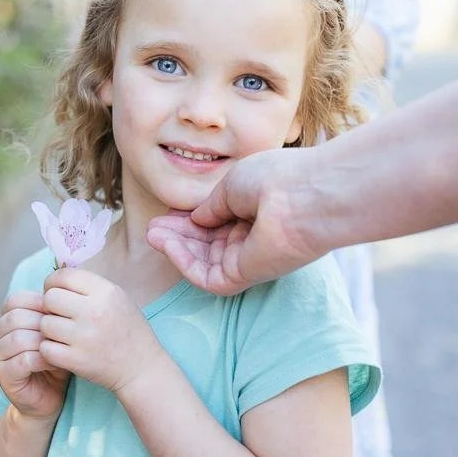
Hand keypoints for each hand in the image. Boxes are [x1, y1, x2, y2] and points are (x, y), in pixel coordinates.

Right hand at [0, 291, 70, 421]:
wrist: (49, 397)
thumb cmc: (55, 358)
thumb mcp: (55, 331)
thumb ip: (53, 313)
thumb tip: (66, 290)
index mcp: (4, 319)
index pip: (16, 299)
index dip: (41, 302)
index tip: (62, 312)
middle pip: (16, 317)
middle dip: (44, 322)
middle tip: (64, 332)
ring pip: (19, 338)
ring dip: (44, 341)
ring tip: (61, 347)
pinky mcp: (2, 376)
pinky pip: (23, 360)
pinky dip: (43, 359)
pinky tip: (56, 362)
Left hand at [40, 269, 161, 394]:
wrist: (141, 367)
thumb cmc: (128, 330)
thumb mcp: (118, 298)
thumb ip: (89, 287)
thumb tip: (57, 280)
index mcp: (105, 292)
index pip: (64, 276)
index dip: (52, 282)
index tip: (54, 291)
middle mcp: (94, 311)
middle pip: (50, 298)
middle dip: (50, 306)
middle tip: (58, 315)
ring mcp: (84, 337)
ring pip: (45, 324)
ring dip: (49, 329)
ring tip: (63, 334)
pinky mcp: (76, 360)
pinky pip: (45, 348)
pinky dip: (50, 349)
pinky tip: (63, 349)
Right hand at [147, 150, 322, 294]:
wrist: (305, 196)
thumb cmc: (276, 179)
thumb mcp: (234, 184)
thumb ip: (213, 205)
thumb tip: (196, 219)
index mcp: (257, 211)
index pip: (218, 222)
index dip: (192, 219)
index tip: (169, 212)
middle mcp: (254, 237)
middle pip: (208, 244)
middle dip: (179, 235)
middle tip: (153, 228)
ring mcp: (250, 259)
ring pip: (204, 262)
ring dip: (176, 248)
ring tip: (152, 234)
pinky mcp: (245, 276)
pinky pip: (208, 277)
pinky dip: (185, 263)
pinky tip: (167, 244)